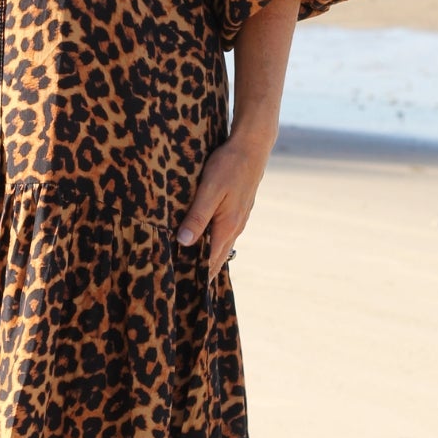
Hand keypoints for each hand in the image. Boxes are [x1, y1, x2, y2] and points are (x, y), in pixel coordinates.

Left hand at [176, 137, 270, 274]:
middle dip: (204, 272)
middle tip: (188, 287)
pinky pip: (225, 234)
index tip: (187, 290)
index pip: (210, 260)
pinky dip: (215, 244)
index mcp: (227, 226)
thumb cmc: (228, 165)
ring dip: (209, 258)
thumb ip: (197, 216)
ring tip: (194, 270)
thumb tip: (184, 242)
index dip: (199, 275)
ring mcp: (239, 219)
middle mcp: (235, 226)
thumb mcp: (209, 190)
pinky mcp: (239, 210)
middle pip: (217, 257)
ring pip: (222, 246)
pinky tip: (206, 243)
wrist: (252, 147)